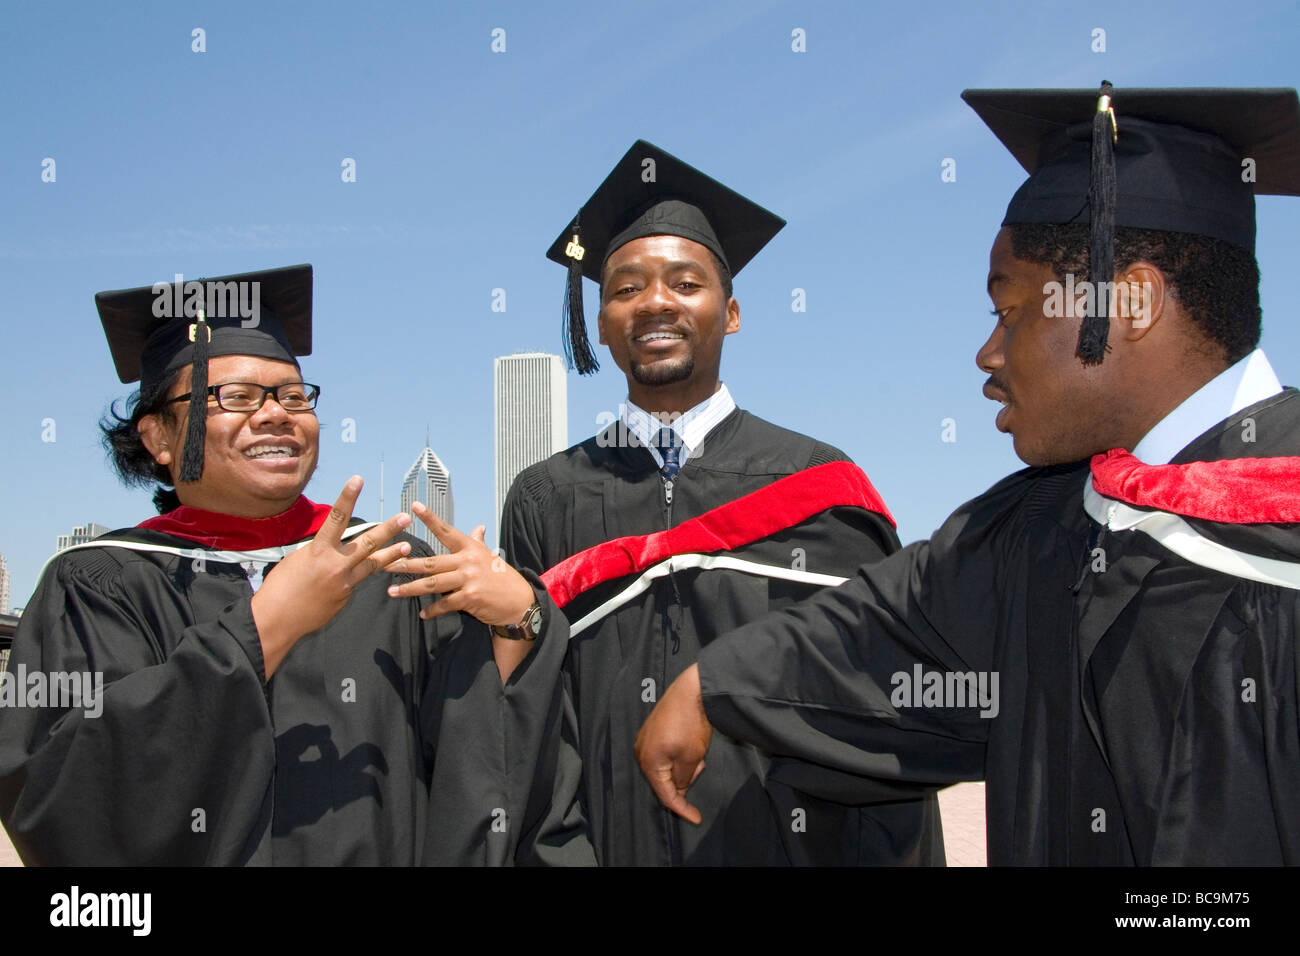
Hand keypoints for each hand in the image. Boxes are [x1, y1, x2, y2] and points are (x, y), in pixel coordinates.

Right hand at [251, 476, 411, 677]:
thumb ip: (319, 551)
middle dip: (388, 529)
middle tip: (405, 517)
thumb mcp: (297, 559)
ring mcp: (344, 582)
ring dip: (391, 554)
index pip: (336, 517)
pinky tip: (356, 575)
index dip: (348, 497)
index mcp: (318, 550)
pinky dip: (360, 575)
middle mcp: (336, 564)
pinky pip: (357, 581)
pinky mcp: (345, 597)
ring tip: (406, 546)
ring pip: (372, 564)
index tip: (358, 480)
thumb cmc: (279, 588)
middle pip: (368, 542)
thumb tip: (330, 549)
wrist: (277, 620)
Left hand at [383, 502, 534, 627]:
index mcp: (470, 548)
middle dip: (406, 564)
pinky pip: (445, 604)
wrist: (520, 601)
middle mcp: (468, 561)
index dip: (430, 519)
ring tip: (392, 591)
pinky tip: (422, 614)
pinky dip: (433, 610)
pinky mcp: (470, 598)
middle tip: (386, 564)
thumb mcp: (490, 556)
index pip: (446, 531)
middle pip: (431, 562)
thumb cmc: (502, 577)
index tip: (414, 507)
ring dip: (410, 589)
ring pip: (433, 583)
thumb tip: (478, 527)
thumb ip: (478, 542)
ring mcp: (469, 579)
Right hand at [634, 664, 712, 823]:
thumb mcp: (691, 758)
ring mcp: (644, 739)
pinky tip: (690, 747)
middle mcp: (641, 751)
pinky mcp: (651, 730)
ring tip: (697, 754)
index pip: (665, 795)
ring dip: (681, 768)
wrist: (692, 690)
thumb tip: (678, 788)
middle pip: (662, 781)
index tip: (696, 818)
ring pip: (663, 767)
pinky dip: (676, 757)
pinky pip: (662, 753)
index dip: (682, 809)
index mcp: (648, 762)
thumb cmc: (690, 724)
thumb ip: (683, 779)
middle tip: (700, 768)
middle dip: (682, 782)